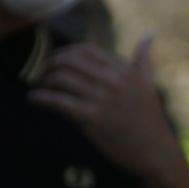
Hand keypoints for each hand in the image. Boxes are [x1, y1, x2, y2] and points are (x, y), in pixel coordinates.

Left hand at [30, 38, 188, 183]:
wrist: (154, 151)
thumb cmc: (150, 119)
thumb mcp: (149, 84)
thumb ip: (143, 60)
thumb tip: (149, 36)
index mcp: (124, 70)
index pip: (86, 50)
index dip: (66, 52)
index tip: (57, 61)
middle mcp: (112, 80)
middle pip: (69, 60)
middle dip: (50, 64)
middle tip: (43, 74)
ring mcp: (101, 98)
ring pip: (61, 78)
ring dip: (44, 81)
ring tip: (41, 88)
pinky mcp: (91, 118)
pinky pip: (58, 101)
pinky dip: (40, 98)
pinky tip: (33, 100)